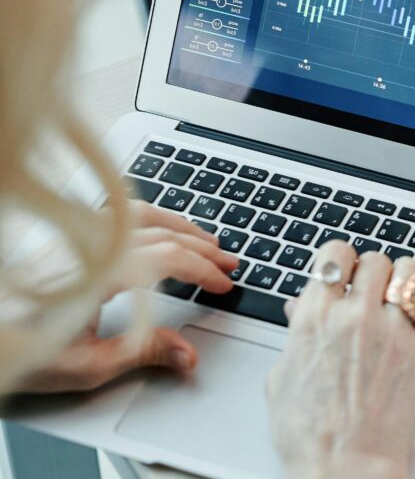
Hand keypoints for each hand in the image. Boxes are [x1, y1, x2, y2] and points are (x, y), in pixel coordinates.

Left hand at [16, 202, 236, 392]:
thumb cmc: (18, 349)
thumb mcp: (86, 366)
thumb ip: (143, 354)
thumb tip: (187, 354)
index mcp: (99, 273)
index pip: (166, 259)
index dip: (201, 271)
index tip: (222, 285)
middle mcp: (90, 245)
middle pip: (161, 233)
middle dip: (202, 248)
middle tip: (229, 264)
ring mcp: (78, 237)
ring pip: (142, 215)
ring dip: (182, 226)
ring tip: (207, 241)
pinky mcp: (69, 240)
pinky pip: (120, 214)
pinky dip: (153, 218)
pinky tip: (162, 229)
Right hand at [268, 242, 414, 478]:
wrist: (346, 467)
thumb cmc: (310, 434)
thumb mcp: (282, 378)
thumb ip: (296, 334)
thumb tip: (301, 307)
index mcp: (316, 318)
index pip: (335, 253)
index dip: (340, 259)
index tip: (344, 271)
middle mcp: (356, 317)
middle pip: (375, 259)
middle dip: (371, 271)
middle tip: (370, 291)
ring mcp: (395, 332)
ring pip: (411, 271)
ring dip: (405, 280)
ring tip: (399, 297)